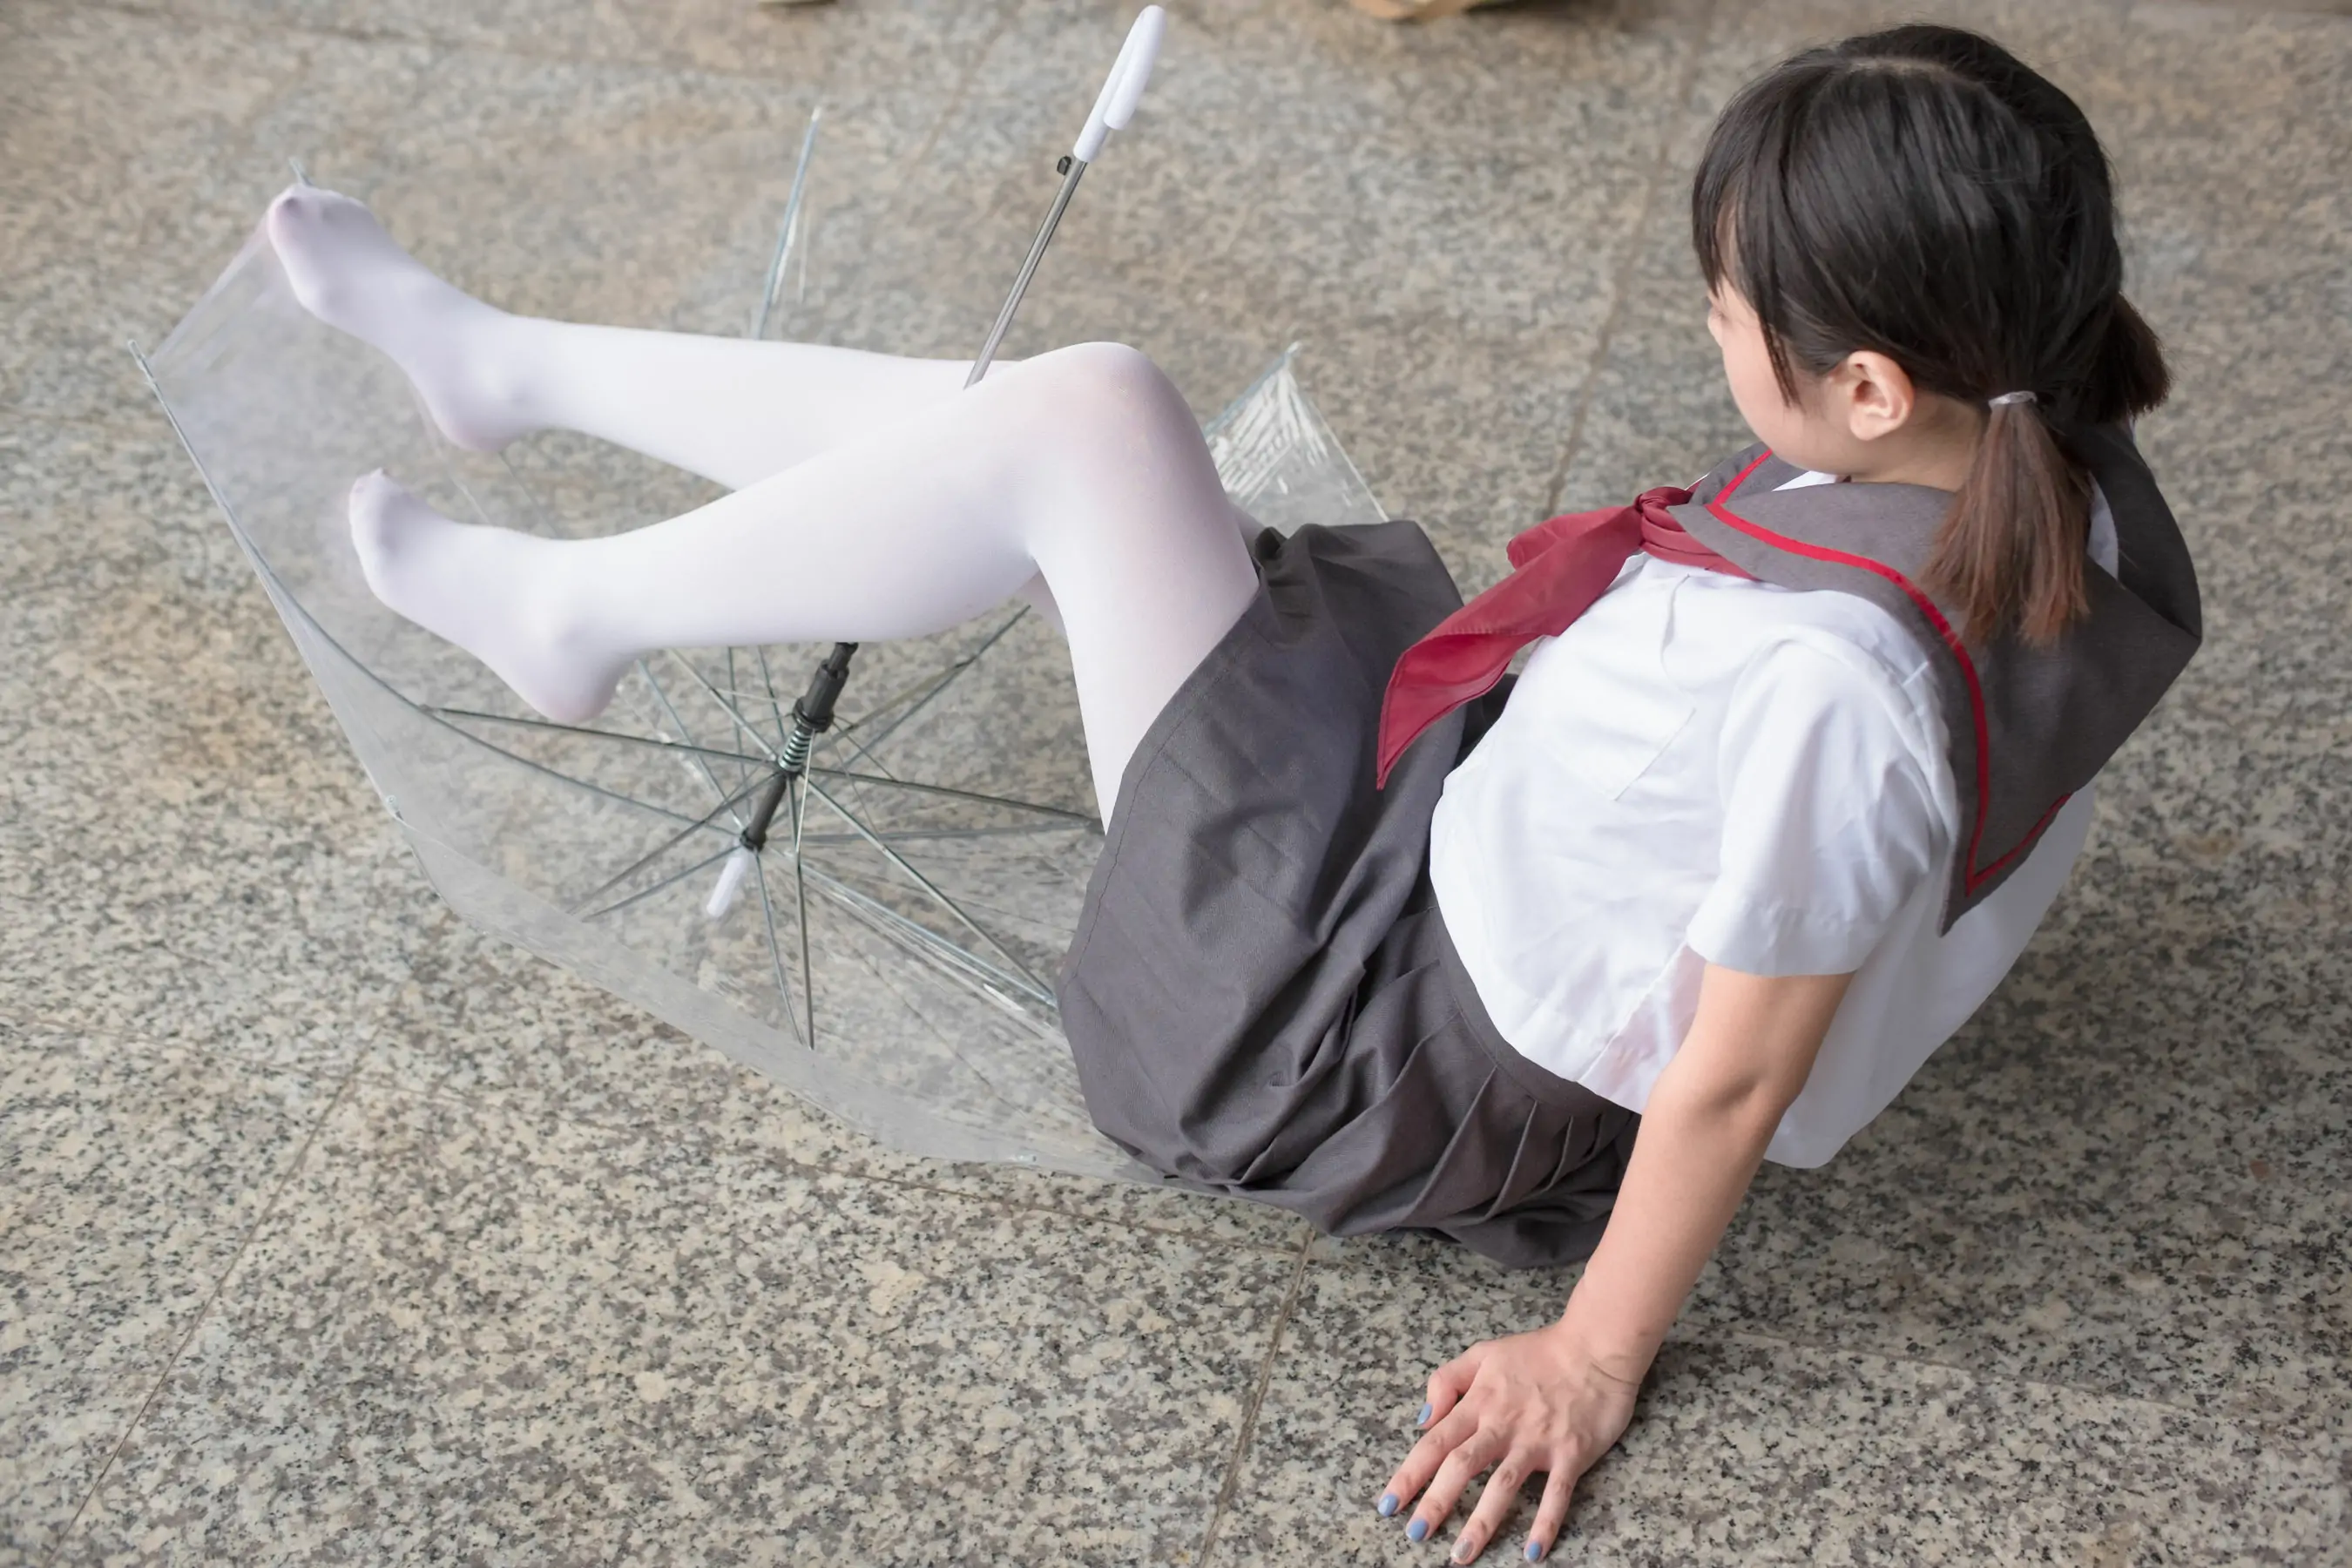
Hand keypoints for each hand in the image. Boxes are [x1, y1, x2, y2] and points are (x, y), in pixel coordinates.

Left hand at [1375, 1320, 1642, 1561]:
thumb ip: (1447, 1381)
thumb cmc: (1538, 1352)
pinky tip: (1533, 1552)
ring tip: (1461, 1554)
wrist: (1595, 1347)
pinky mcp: (1571, 1453)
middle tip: (1415, 1534)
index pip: (1435, 1442)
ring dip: (1481, 1521)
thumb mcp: (1484, 1353)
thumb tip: (1422, 1419)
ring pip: (1503, 1485)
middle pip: (1462, 1466)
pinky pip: (1556, 1494)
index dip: (1410, 1473)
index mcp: (1480, 1403)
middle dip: (1436, 1502)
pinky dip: (1545, 1523)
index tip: (1389, 1504)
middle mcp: (1503, 1425)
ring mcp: (1537, 1441)